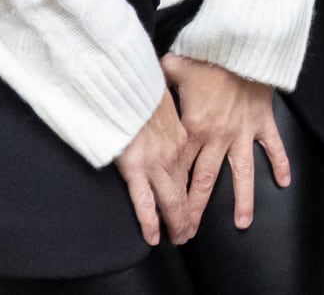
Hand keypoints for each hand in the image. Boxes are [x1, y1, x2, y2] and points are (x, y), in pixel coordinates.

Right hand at [113, 89, 198, 246]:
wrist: (128, 84)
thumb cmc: (145, 87)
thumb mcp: (171, 93)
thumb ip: (171, 106)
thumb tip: (170, 106)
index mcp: (185, 136)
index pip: (194, 169)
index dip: (194, 189)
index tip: (194, 202)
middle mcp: (176, 153)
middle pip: (187, 190)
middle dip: (189, 214)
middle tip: (190, 232)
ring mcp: (156, 163)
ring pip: (171, 200)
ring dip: (176, 222)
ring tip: (178, 238)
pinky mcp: (136, 168)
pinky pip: (144, 202)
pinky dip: (149, 222)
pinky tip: (152, 237)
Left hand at [161, 55, 290, 233]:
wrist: (244, 48)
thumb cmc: (209, 58)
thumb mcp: (176, 68)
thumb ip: (158, 80)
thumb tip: (139, 78)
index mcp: (194, 129)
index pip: (178, 168)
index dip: (169, 192)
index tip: (163, 212)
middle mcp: (217, 137)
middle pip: (204, 181)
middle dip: (195, 210)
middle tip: (189, 233)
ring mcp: (242, 133)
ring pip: (242, 174)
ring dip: (241, 200)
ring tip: (241, 224)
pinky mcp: (262, 123)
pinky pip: (272, 148)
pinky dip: (280, 164)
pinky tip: (284, 183)